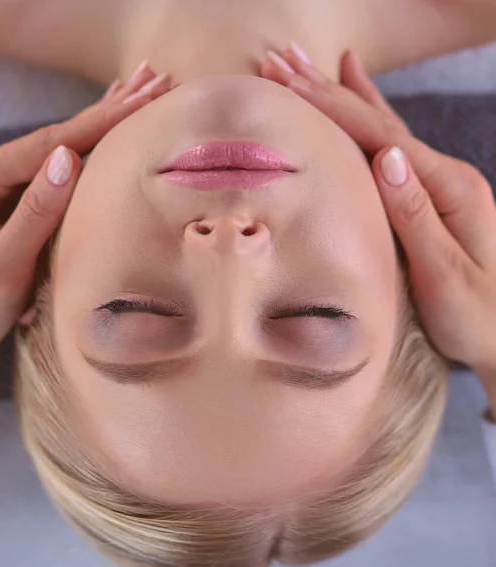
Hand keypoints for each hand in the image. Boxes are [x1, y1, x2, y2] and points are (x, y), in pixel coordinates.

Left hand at [0, 62, 170, 371]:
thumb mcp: (2, 268)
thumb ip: (35, 212)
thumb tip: (70, 158)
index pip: (47, 146)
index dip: (99, 124)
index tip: (142, 102)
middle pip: (54, 136)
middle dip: (106, 111)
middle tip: (153, 82)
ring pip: (56, 147)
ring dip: (100, 121)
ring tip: (137, 90)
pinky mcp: (4, 198)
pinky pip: (50, 167)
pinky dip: (84, 145)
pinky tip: (101, 125)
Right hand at [260, 45, 495, 371]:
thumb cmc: (477, 315)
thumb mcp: (447, 274)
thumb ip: (417, 215)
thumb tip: (387, 159)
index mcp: (448, 189)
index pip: (380, 138)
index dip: (334, 108)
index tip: (291, 83)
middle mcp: (443, 175)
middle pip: (377, 122)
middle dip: (326, 90)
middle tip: (281, 60)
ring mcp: (436, 181)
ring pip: (381, 127)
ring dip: (341, 94)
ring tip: (306, 64)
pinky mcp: (426, 194)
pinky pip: (389, 145)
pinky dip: (367, 115)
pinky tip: (357, 92)